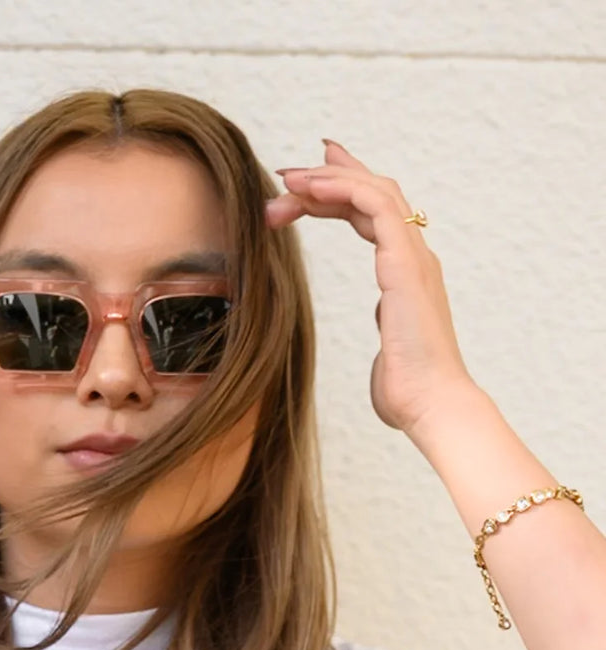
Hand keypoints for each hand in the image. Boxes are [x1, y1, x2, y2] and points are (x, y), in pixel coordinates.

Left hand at [265, 139, 477, 435]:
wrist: (431, 406)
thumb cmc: (408, 390)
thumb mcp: (388, 351)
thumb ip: (386, 331)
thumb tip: (385, 332)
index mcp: (406, 274)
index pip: (376, 215)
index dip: (344, 190)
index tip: (308, 181)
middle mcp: (413, 259)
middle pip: (373, 196)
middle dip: (330, 179)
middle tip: (287, 175)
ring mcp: (413, 258)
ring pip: (374, 193)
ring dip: (328, 181)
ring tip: (289, 181)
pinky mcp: (405, 265)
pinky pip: (376, 207)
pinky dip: (343, 189)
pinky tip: (312, 188)